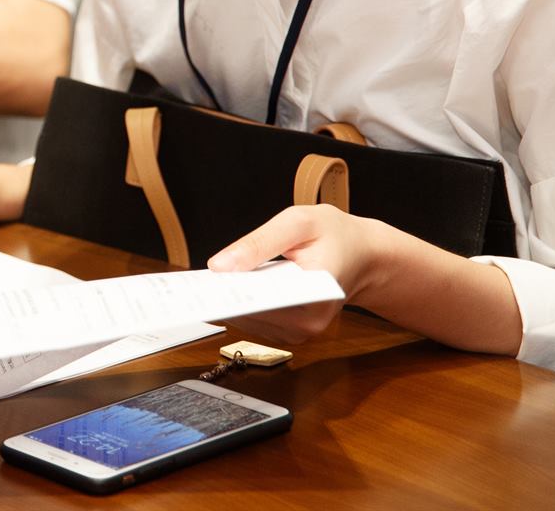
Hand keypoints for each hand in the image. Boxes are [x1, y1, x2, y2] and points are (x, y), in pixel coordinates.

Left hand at [208, 204, 392, 342]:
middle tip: (190, 284)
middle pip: (251, 314)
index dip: (227, 295)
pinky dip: (240, 303)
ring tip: (203, 284)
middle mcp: (310, 324)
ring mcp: (302, 332)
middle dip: (222, 296)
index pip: (261, 302)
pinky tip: (226, 287)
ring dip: (228, 301)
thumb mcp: (297, 222)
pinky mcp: (293, 331)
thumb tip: (219, 266)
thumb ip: (258, 242)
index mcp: (315, 295)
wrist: (363, 254)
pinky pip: (257, 320)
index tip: (198, 289)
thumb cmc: (334, 233)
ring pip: (250, 320)